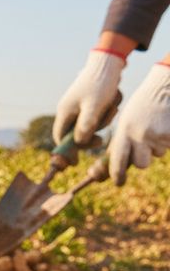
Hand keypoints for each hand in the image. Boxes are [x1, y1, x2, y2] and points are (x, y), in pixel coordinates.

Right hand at [53, 49, 125, 144]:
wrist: (110, 60)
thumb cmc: (100, 84)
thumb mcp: (93, 107)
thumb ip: (85, 127)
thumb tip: (79, 144)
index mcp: (65, 112)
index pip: (60, 139)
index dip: (68, 151)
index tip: (78, 160)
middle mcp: (69, 109)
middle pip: (76, 133)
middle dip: (91, 134)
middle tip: (103, 138)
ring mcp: (79, 104)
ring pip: (89, 123)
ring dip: (103, 120)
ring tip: (112, 107)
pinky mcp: (90, 100)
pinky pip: (97, 113)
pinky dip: (107, 110)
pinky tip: (113, 99)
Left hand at [108, 64, 169, 184]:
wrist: (164, 87)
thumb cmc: (141, 108)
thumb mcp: (125, 123)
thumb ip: (118, 145)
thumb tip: (106, 171)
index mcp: (125, 131)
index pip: (118, 161)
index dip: (117, 175)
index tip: (118, 182)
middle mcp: (141, 134)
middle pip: (140, 164)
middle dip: (141, 160)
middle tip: (142, 147)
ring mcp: (158, 135)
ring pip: (155, 155)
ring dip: (154, 148)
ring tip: (153, 128)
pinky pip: (166, 147)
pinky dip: (164, 141)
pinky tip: (162, 126)